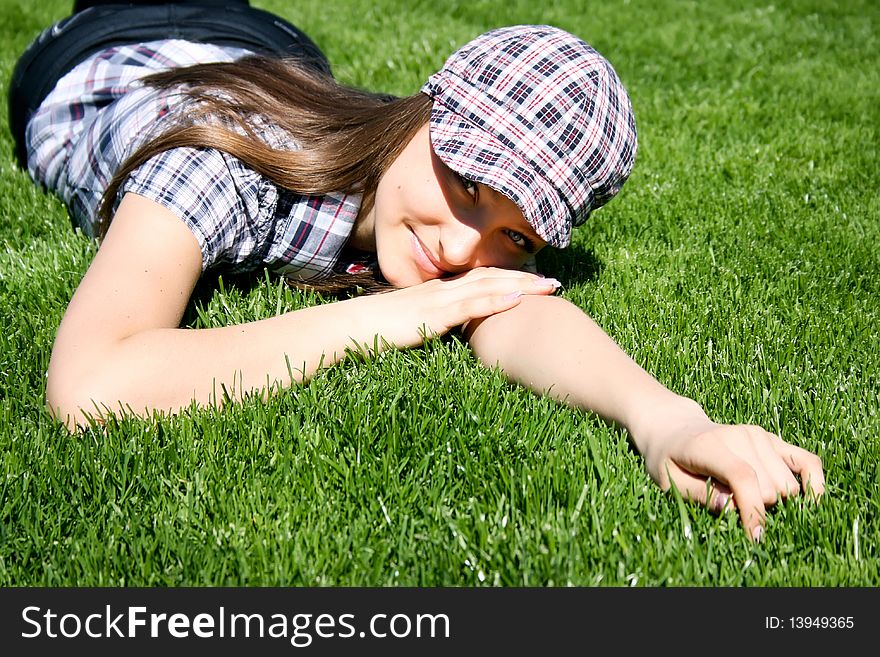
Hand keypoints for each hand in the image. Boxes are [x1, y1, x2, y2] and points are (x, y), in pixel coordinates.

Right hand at [354, 267, 560, 348]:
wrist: (353, 326)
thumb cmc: (378, 329)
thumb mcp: (412, 322)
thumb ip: (432, 320)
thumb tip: (447, 328)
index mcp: (439, 291)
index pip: (481, 278)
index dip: (510, 277)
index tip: (535, 280)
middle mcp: (444, 289)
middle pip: (492, 276)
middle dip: (525, 278)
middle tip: (554, 281)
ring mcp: (440, 299)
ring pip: (488, 285)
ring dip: (521, 285)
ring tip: (548, 287)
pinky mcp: (434, 314)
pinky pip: (470, 305)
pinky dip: (496, 300)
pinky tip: (518, 299)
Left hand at [636, 402, 824, 541]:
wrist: (675, 429)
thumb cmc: (668, 459)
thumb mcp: (668, 481)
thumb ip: (698, 495)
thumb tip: (732, 508)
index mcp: (710, 445)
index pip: (743, 478)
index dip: (753, 511)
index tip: (755, 538)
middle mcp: (740, 436)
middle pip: (770, 488)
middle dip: (757, 508)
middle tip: (733, 505)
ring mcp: (759, 435)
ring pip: (789, 485)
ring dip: (776, 501)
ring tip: (748, 496)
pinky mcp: (772, 439)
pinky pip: (808, 462)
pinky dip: (814, 484)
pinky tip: (810, 502)